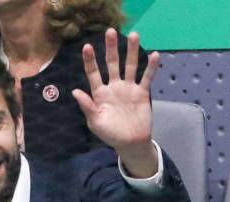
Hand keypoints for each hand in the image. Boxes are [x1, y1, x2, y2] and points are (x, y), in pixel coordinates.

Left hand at [73, 28, 158, 177]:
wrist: (130, 142)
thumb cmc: (109, 133)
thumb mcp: (95, 122)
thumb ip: (87, 106)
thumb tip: (75, 91)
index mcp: (99, 93)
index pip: (93, 73)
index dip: (90, 60)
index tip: (87, 47)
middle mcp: (113, 87)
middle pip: (112, 64)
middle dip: (111, 48)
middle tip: (110, 31)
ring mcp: (128, 88)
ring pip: (130, 66)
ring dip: (132, 51)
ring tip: (134, 35)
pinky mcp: (142, 92)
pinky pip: (146, 77)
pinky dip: (150, 67)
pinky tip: (154, 55)